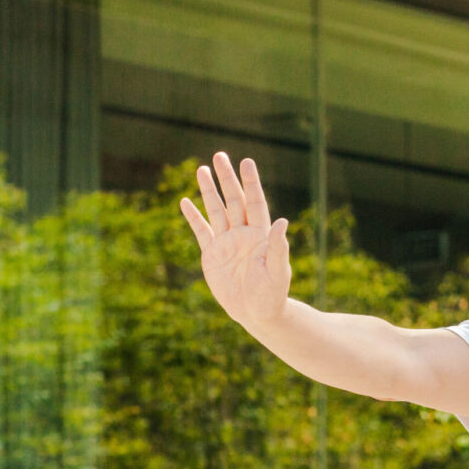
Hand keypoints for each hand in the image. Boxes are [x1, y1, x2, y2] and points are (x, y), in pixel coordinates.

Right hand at [180, 152, 290, 326]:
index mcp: (260, 234)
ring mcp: (226, 242)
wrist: (256, 313)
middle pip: (233, 200)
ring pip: (216, 210)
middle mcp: (243, 233)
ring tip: (201, 169)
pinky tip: (185, 201)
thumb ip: (277, 246)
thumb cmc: (272, 294)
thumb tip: (283, 221)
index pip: (255, 202)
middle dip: (227, 178)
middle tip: (220, 155)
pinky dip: (193, 217)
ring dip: (209, 190)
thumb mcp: (277, 271)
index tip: (247, 162)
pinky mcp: (212, 254)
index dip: (251, 182)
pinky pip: (201, 231)